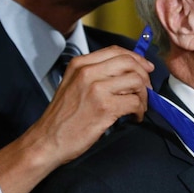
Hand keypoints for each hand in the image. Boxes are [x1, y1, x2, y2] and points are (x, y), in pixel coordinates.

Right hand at [0, 45, 154, 192]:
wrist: (47, 141)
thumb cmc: (62, 118)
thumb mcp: (72, 85)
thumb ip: (95, 74)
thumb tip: (126, 73)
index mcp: (79, 64)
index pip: (116, 51)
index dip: (136, 58)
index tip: (145, 68)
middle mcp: (87, 72)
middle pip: (129, 63)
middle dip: (144, 76)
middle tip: (146, 90)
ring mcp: (96, 89)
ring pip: (136, 81)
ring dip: (143, 95)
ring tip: (139, 106)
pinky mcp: (104, 107)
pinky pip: (134, 102)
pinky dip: (140, 110)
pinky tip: (134, 117)